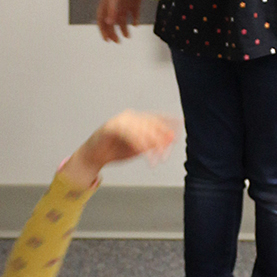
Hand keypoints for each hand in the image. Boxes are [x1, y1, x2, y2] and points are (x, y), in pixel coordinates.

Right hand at [62, 111, 178, 188]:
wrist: (94, 156)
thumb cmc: (116, 151)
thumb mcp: (140, 148)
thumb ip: (154, 143)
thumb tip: (171, 138)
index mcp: (138, 119)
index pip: (157, 118)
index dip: (169, 122)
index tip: (181, 127)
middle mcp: (130, 116)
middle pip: (151, 125)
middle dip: (161, 140)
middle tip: (165, 155)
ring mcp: (120, 120)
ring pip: (141, 129)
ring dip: (151, 145)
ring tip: (155, 159)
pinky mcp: (111, 126)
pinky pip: (128, 133)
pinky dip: (138, 143)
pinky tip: (144, 152)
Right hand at [96, 0, 143, 42]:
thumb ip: (112, 7)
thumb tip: (109, 22)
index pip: (101, 18)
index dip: (103, 29)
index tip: (107, 40)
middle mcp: (114, 2)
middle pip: (111, 20)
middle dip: (112, 32)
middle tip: (117, 42)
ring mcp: (125, 1)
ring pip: (122, 18)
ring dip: (123, 28)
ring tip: (127, 37)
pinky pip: (133, 12)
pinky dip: (134, 19)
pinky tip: (136, 25)